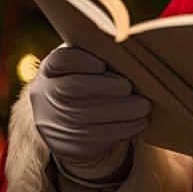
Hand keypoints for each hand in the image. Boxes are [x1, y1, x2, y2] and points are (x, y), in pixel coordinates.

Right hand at [29, 45, 149, 182]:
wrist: (68, 125)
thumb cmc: (87, 84)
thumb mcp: (84, 66)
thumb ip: (100, 54)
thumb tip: (130, 45)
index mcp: (51, 70)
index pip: (59, 61)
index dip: (81, 62)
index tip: (102, 65)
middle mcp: (47, 97)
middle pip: (71, 89)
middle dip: (105, 87)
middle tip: (129, 87)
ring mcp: (56, 124)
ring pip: (89, 117)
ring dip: (123, 111)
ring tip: (144, 106)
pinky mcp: (70, 147)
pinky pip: (100, 137)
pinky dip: (126, 128)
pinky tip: (140, 121)